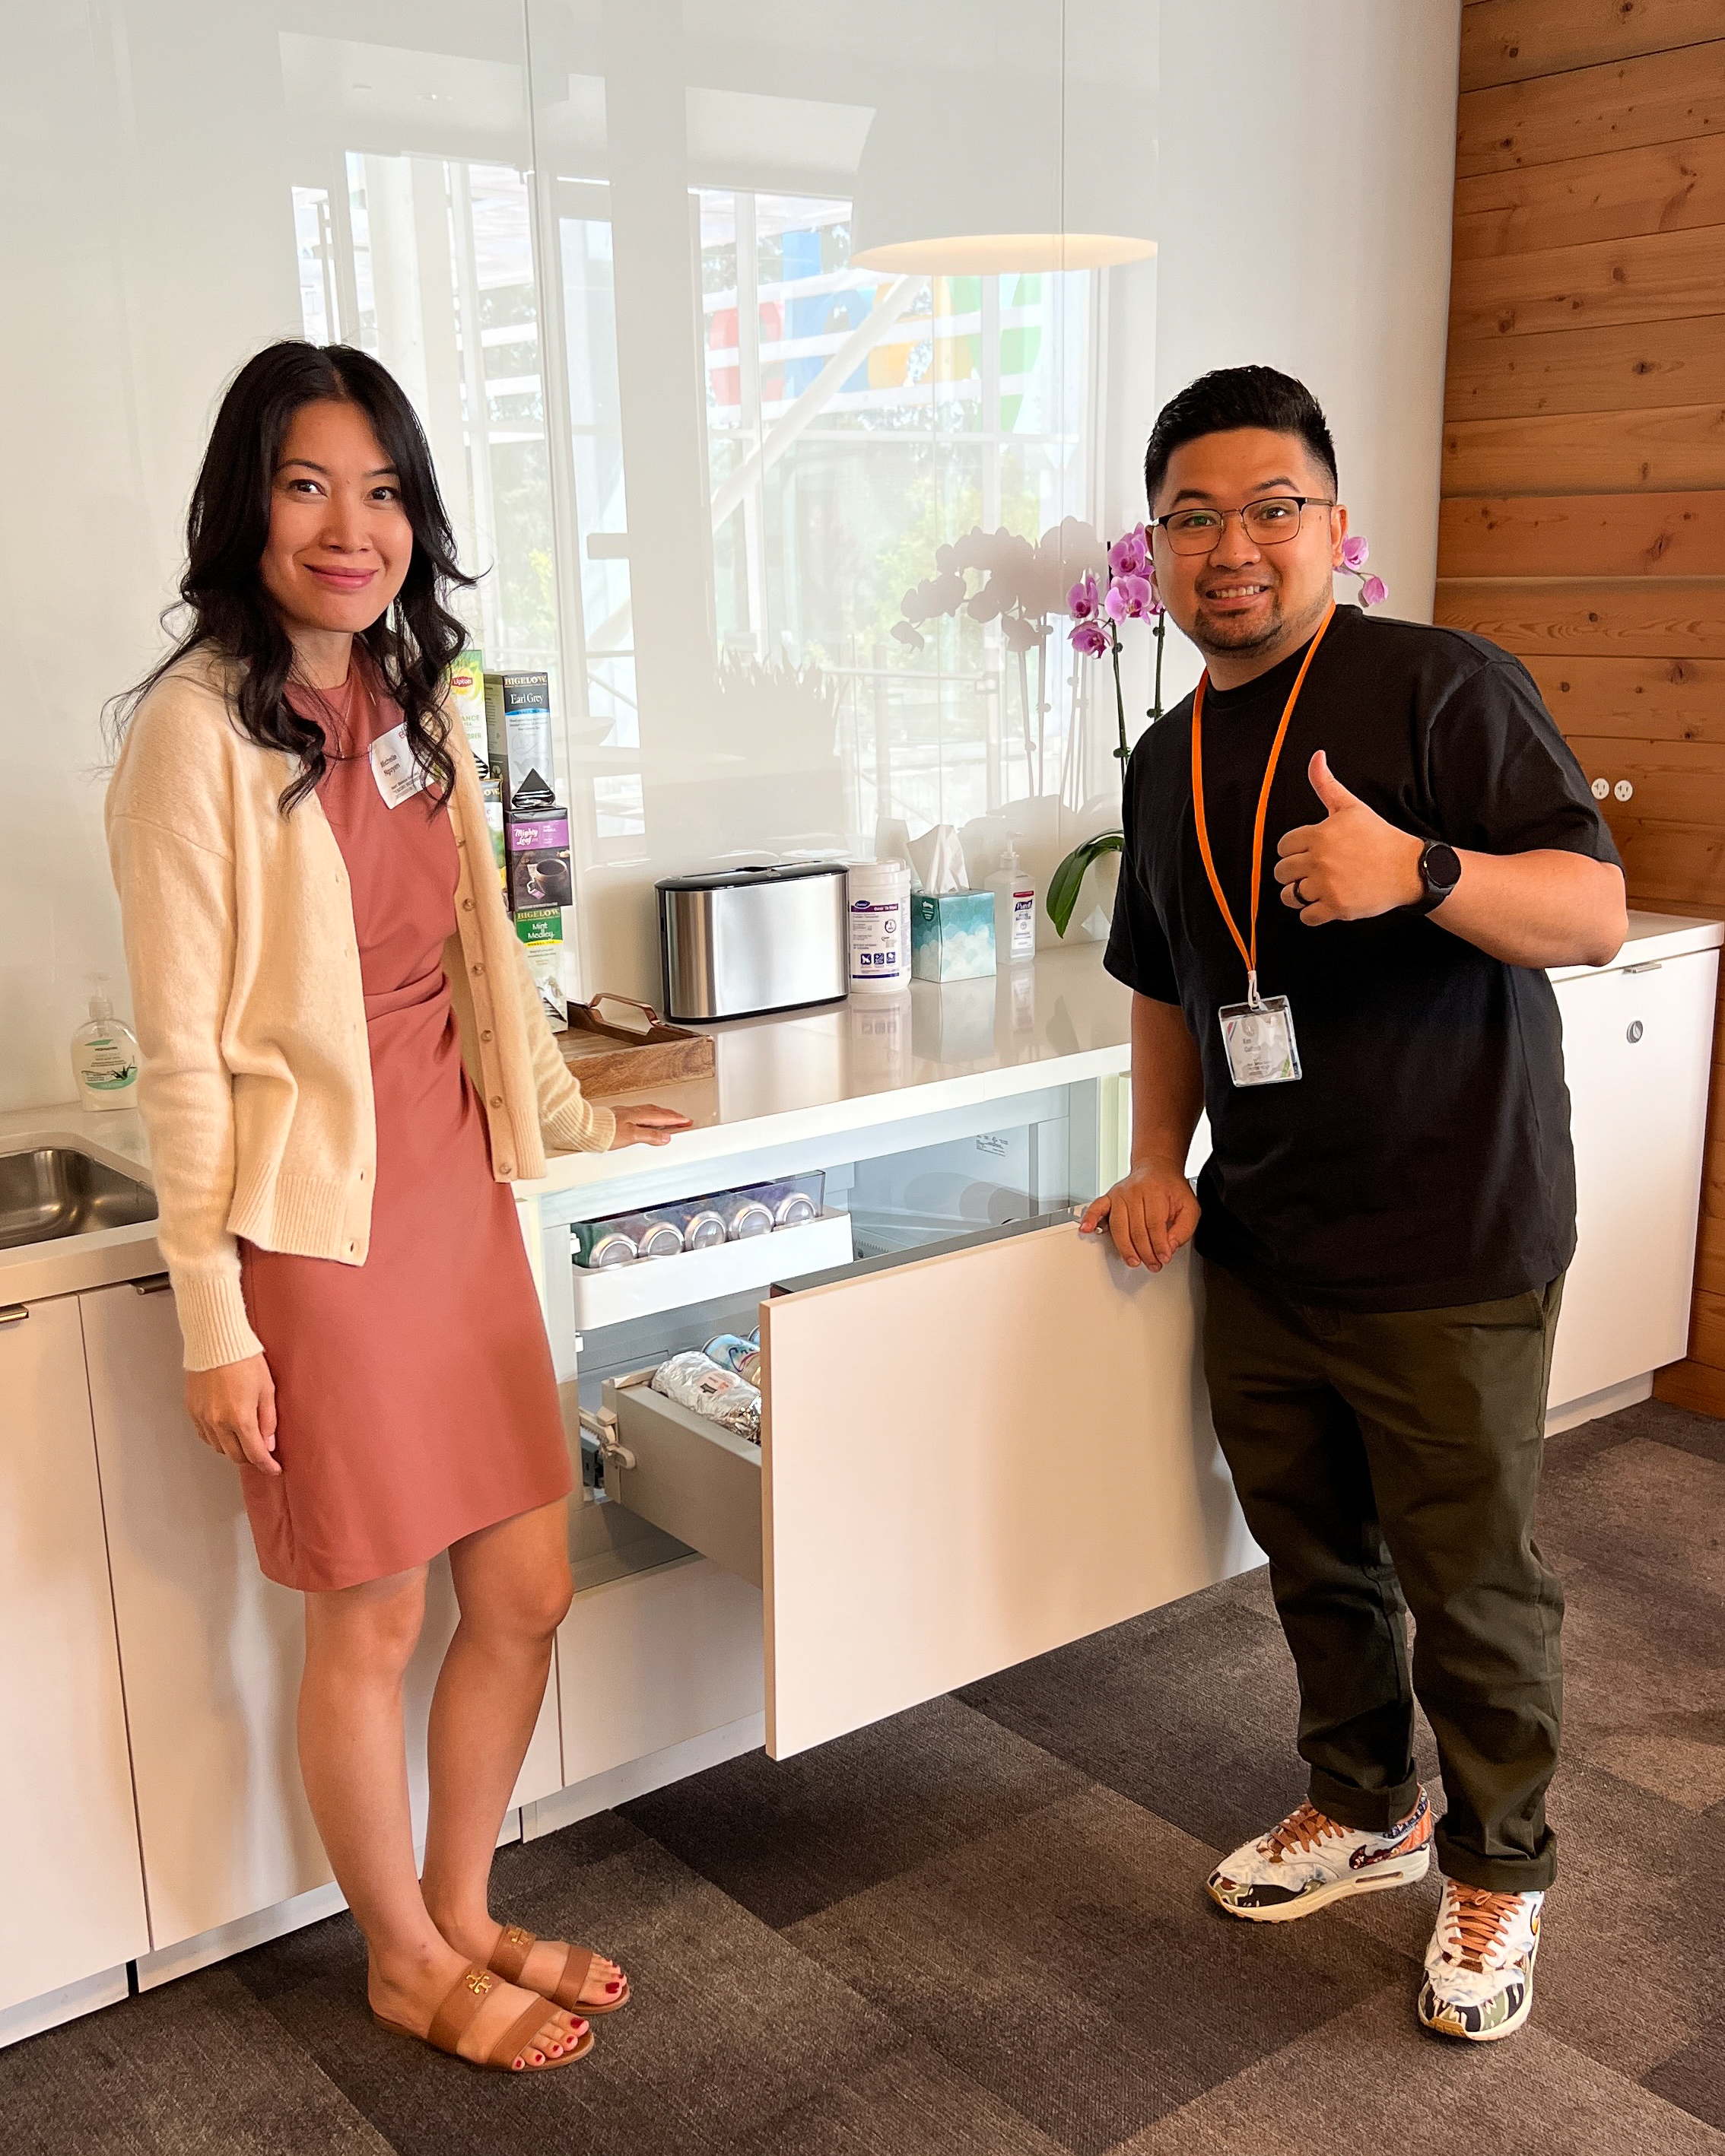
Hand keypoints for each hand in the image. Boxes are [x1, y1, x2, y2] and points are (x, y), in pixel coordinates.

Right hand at [185, 1353, 279, 1475]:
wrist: (216, 1341)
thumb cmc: (244, 1359)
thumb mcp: (267, 1389)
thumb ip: (268, 1420)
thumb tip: (269, 1444)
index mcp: (240, 1418)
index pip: (255, 1453)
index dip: (267, 1465)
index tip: (274, 1469)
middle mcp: (218, 1422)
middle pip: (235, 1455)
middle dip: (251, 1458)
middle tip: (262, 1454)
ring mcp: (203, 1417)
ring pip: (219, 1447)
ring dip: (233, 1449)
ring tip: (245, 1440)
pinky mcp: (192, 1410)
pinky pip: (205, 1435)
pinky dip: (217, 1439)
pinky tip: (226, 1431)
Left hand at [608, 1103, 694, 1148]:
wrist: (585, 1129)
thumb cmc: (605, 1132)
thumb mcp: (631, 1136)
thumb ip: (649, 1136)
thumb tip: (665, 1137)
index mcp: (638, 1116)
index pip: (661, 1118)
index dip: (675, 1120)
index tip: (686, 1121)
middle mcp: (632, 1113)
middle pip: (657, 1112)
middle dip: (671, 1115)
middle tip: (682, 1119)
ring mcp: (625, 1114)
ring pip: (648, 1112)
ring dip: (660, 1115)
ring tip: (668, 1118)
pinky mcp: (618, 1118)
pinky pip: (639, 1114)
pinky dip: (648, 1116)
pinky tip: (645, 1120)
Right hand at [1079, 1163, 1199, 1271]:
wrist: (1157, 1168)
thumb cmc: (1171, 1189)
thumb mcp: (1190, 1207)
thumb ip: (1184, 1229)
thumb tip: (1170, 1246)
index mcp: (1156, 1191)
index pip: (1155, 1225)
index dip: (1159, 1246)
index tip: (1164, 1258)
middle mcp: (1135, 1191)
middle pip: (1136, 1229)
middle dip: (1145, 1252)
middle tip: (1153, 1264)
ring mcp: (1119, 1194)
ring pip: (1119, 1227)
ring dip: (1125, 1248)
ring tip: (1133, 1260)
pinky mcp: (1109, 1197)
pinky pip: (1096, 1208)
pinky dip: (1090, 1219)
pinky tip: (1087, 1229)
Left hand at [1274, 751, 1423, 924]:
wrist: (1409, 869)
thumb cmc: (1379, 838)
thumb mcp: (1351, 807)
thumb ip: (1326, 784)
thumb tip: (1316, 756)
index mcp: (1320, 834)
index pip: (1282, 847)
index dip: (1293, 851)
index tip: (1308, 853)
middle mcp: (1320, 860)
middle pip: (1282, 872)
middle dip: (1293, 873)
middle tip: (1312, 872)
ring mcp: (1328, 885)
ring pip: (1289, 896)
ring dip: (1298, 895)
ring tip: (1314, 889)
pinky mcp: (1337, 907)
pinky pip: (1306, 916)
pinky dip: (1312, 914)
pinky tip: (1324, 904)